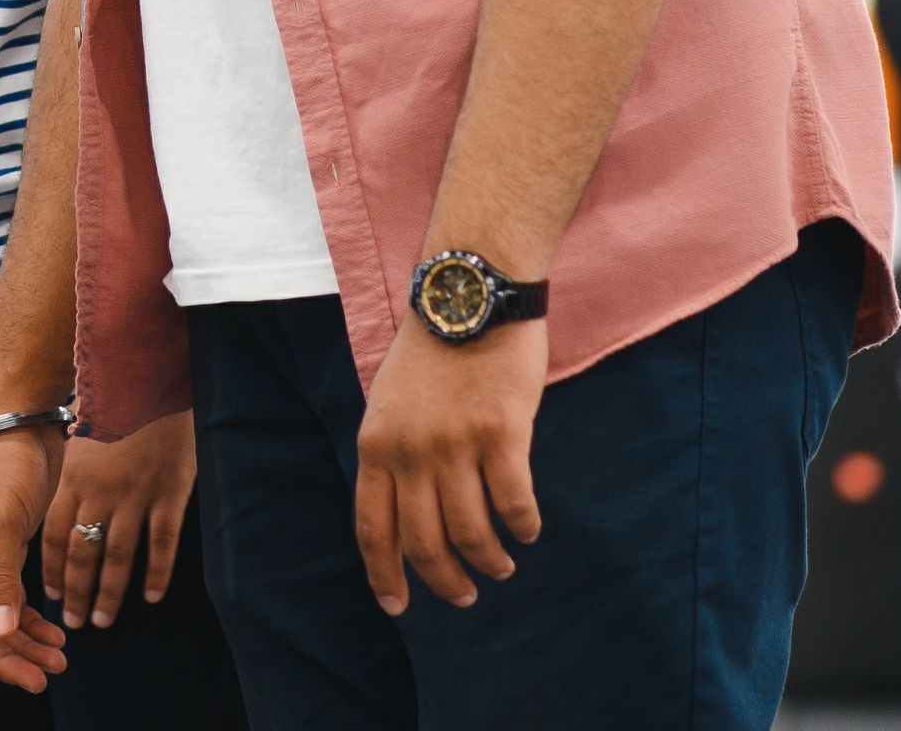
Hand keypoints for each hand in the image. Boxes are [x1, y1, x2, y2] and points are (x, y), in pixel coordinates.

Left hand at [39, 411, 192, 630]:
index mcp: (72, 477)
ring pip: (118, 556)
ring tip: (103, 620)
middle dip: (75, 591)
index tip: (49, 596)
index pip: (54, 534)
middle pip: (83, 553)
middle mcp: (100, 491)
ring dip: (109, 593)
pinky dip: (156, 573)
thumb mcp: (82, 434)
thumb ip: (72, 471)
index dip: (51, 569)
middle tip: (74, 622)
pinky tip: (150, 596)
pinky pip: (161, 542)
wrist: (152, 375)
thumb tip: (59, 503)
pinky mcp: (170, 493)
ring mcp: (136, 494)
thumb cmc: (115, 401)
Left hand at [350, 318, 545, 614]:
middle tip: (463, 596)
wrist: (471, 293)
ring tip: (501, 566)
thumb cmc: (435, 348)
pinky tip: (528, 531)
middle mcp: (410, 450)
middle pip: (424, 541)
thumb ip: (394, 452)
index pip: (373, 527)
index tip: (398, 606)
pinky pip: (514, 503)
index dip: (384, 574)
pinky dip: (522, 527)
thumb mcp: (390, 401)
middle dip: (444, 580)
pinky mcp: (503, 434)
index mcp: (376, 444)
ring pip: (471, 532)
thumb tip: (406, 511)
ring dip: (489, 561)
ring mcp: (456, 444)